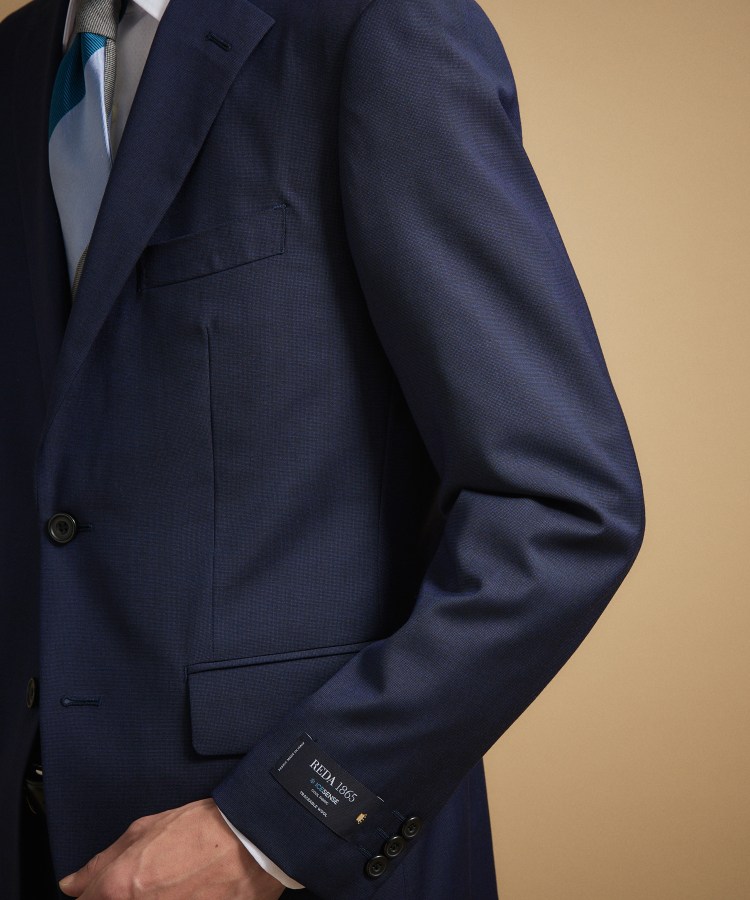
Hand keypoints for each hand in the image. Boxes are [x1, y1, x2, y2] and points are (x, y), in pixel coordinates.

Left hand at [58, 798, 285, 898]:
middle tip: (151, 883)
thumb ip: (102, 861)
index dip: (93, 895)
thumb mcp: (144, 829)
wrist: (251, 842)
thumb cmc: (201, 828)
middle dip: (121, 897)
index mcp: (117, 887)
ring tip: (172, 886)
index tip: (106, 890)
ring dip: (149, 899)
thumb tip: (72, 884)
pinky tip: (185, 893)